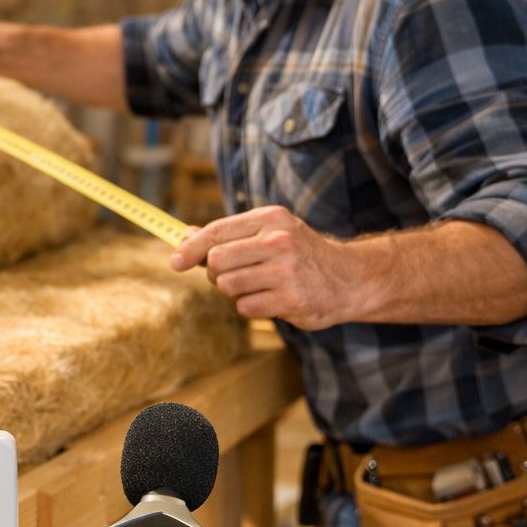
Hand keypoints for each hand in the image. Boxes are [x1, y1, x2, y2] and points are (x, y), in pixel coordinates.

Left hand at [169, 206, 359, 329]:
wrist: (351, 278)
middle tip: (233, 276)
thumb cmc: (302, 255)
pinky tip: (272, 300)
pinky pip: (246, 307)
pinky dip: (251, 307)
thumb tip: (185, 235)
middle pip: (217, 261)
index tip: (176, 262)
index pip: (216, 232)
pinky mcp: (291, 299)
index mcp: (270, 219)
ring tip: (258, 287)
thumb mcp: (271, 233)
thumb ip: (230, 235)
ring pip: (228, 286)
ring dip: (235, 292)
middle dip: (216, 274)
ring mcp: (285, 270)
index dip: (190, 248)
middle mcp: (278, 241)